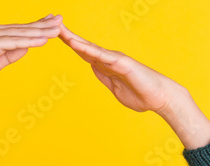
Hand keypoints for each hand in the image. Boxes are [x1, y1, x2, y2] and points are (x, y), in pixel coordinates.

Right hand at [0, 15, 63, 89]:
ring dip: (42, 31)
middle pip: (24, 27)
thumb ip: (10, 55)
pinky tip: (44, 40)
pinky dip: (31, 40)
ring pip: (22, 33)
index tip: (51, 23)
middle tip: (60, 19)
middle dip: (44, 24)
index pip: (20, 29)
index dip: (37, 26)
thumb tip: (25, 49)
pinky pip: (15, 42)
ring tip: (58, 29)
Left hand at [57, 22, 181, 114]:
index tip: (55, 35)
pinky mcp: (122, 63)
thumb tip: (93, 67)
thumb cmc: (141, 95)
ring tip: (58, 29)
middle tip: (50, 23)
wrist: (160, 98)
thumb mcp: (115, 88)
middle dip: (66, 35)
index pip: (83, 52)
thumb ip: (104, 77)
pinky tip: (75, 43)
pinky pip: (101, 55)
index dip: (69, 43)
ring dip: (73, 38)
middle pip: (83, 45)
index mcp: (106, 65)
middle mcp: (109, 58)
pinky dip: (87, 49)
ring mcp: (115, 59)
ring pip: (90, 47)